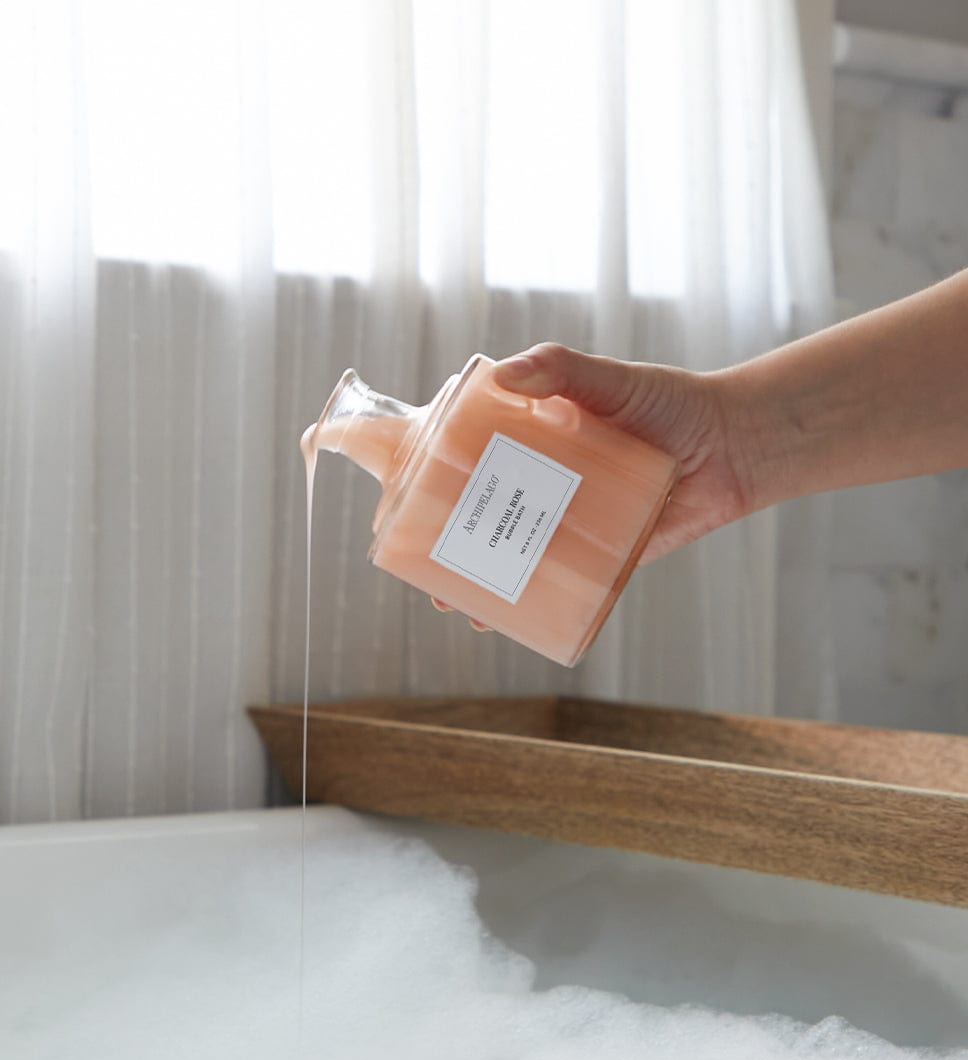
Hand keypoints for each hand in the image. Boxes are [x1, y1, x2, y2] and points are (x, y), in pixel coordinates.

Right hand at [431, 342, 754, 627]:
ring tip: (453, 600)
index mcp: (533, 440)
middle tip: (419, 564)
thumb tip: (501, 379)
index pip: (468, 458)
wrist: (734, 444)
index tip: (398, 500)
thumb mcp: (606, 378)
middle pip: (481, 514)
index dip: (429, 480)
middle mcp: (545, 483)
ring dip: (480, 579)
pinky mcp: (603, 554)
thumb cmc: (669, 403)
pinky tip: (508, 618)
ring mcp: (570, 521)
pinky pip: (561, 583)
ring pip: (513, 554)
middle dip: (444, 541)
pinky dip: (533, 603)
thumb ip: (558, 369)